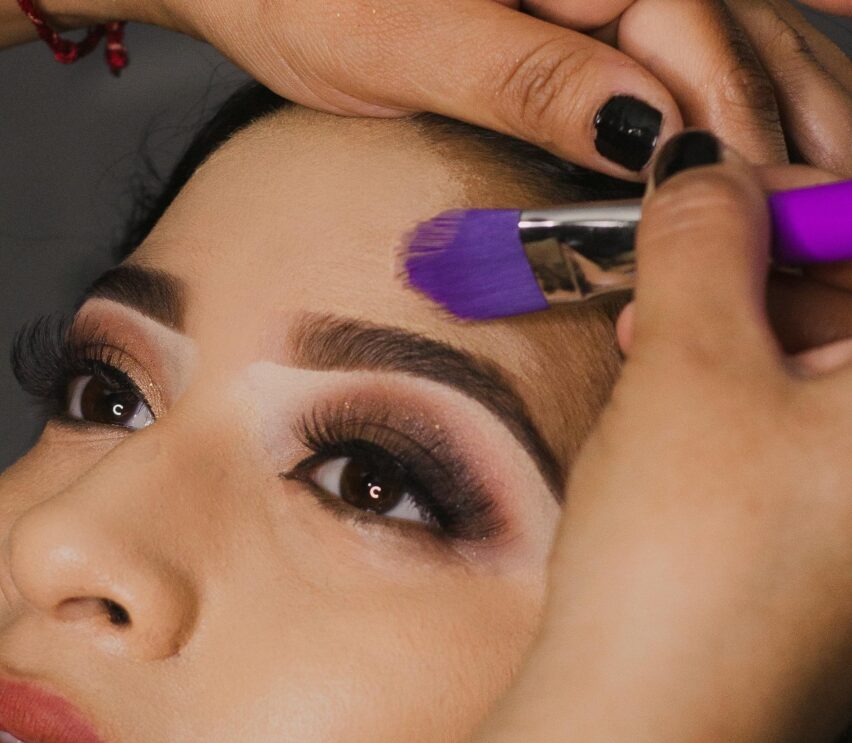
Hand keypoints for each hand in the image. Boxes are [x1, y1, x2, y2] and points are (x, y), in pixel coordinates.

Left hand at [137, 0, 850, 181]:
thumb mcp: (415, 43)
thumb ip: (534, 79)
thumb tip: (648, 131)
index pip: (702, 51)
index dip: (741, 148)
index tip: (775, 225)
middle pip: (746, 50)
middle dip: (792, 145)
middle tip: (832, 239)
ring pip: (746, 51)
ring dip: (798, 126)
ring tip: (836, 209)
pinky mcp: (595, 21)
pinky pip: (704, 56)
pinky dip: (758, 101)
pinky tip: (797, 135)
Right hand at [535, 133, 851, 742]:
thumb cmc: (688, 566)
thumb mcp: (688, 366)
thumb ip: (704, 242)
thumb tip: (706, 178)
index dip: (815, 204)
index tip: (733, 196)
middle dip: (773, 276)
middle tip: (676, 273)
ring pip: (831, 396)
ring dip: (748, 347)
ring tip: (649, 350)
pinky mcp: (837, 581)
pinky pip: (813, 463)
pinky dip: (750, 421)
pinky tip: (673, 430)